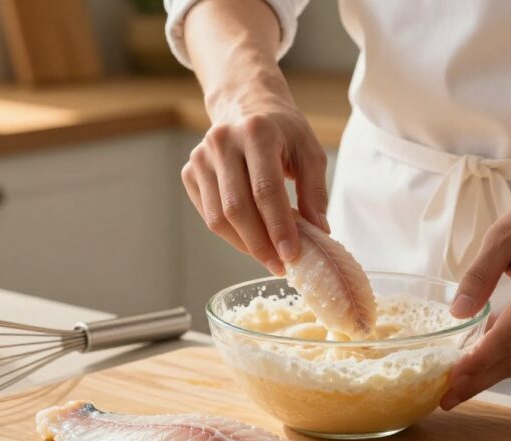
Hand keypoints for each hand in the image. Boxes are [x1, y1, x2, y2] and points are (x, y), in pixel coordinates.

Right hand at [181, 90, 329, 275]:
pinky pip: (208, 215)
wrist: (245, 104)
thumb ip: (315, 192)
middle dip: (260, 244)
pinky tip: (251, 240)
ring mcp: (201, 157)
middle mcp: (222, 142)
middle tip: (280, 265)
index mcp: (256, 132)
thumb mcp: (309, 152)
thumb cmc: (282, 131)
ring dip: (244, 245)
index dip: (278, 227)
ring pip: (218, 217)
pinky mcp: (190, 171)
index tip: (291, 255)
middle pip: (237, 208)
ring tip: (268, 257)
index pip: (265, 189)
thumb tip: (320, 232)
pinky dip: (230, 235)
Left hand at [441, 184, 510, 409]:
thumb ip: (479, 274)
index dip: (480, 359)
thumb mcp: (503, 235)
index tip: (453, 376)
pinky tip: (472, 367)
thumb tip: (457, 312)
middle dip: (479, 381)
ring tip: (453, 391)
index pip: (510, 334)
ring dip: (486, 376)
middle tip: (445, 399)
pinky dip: (497, 360)